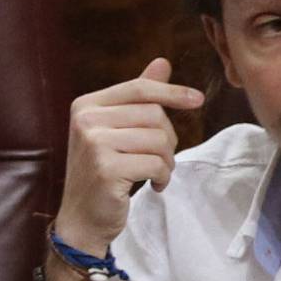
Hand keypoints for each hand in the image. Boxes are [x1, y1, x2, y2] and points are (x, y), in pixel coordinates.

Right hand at [52, 58, 204, 255]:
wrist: (82, 218)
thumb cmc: (105, 170)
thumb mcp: (117, 129)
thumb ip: (138, 97)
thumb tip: (162, 62)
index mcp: (86, 105)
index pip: (140, 89)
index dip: (172, 92)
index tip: (198, 99)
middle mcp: (85, 120)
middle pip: (154, 115)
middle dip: (168, 138)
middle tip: (158, 158)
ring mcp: (93, 144)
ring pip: (159, 140)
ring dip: (167, 160)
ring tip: (154, 172)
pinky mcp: (106, 169)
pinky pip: (156, 164)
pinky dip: (163, 176)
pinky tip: (153, 185)